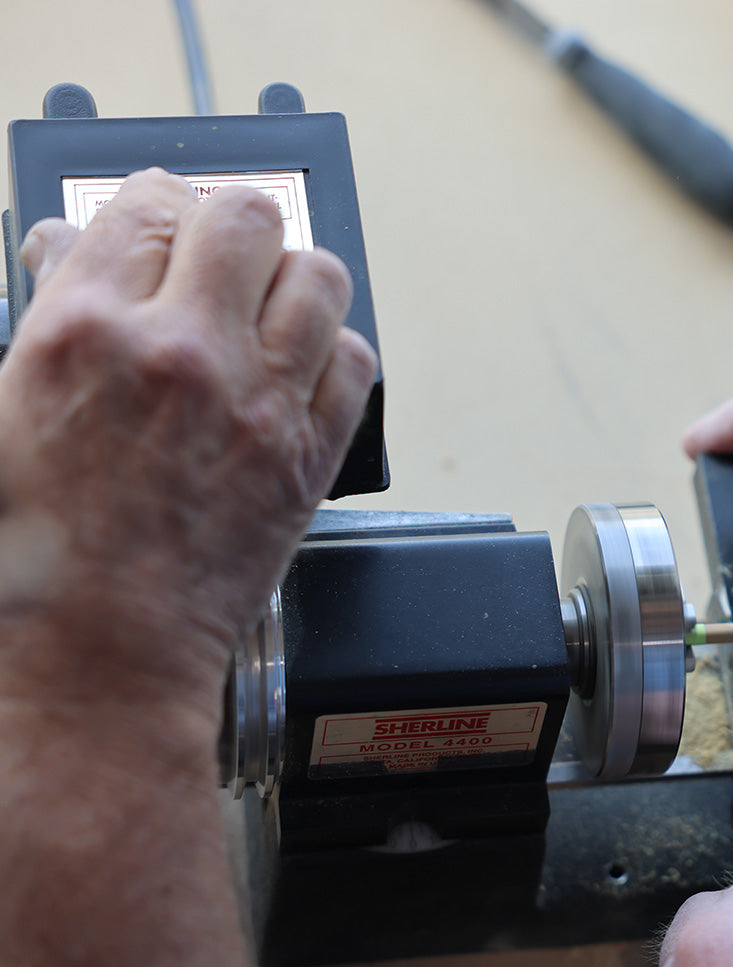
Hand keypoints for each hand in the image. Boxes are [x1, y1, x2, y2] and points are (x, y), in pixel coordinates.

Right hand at [0, 168, 376, 716]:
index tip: (161, 218)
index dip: (157, 203)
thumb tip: (74, 246)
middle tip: (217, 255)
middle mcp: (181, 353)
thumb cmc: (32, 551)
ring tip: (266, 303)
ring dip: (292, 279)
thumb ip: (47, 313)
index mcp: (82, 333)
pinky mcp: (309, 454)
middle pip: (249, 217)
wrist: (96, 652)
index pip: (147, 204)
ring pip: (320, 276)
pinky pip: (355, 359)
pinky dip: (332, 351)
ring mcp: (258, 402)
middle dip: (231, 226)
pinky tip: (298, 367)